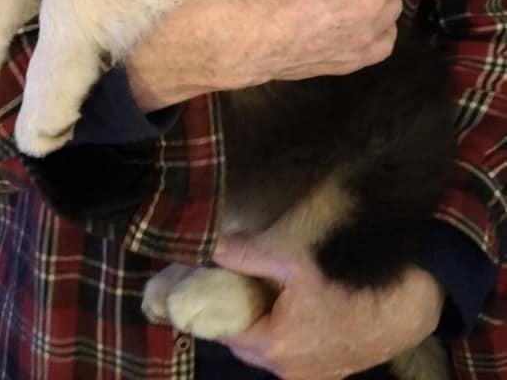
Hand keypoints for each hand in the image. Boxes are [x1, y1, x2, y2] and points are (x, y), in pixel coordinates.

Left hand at [213, 236, 443, 379]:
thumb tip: (211, 246)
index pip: (224, 330)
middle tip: (244, 281)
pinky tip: (298, 307)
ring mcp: (309, 376)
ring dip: (263, 324)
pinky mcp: (328, 374)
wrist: (402, 306)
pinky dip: (286, 334)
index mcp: (273, 346)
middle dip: (239, 313)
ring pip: (268, 350)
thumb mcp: (290, 259)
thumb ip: (245, 254)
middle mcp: (287, 372)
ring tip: (272, 291)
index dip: (216, 303)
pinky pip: (292, 355)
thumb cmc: (345, 281)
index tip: (214, 280)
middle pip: (244, 342)